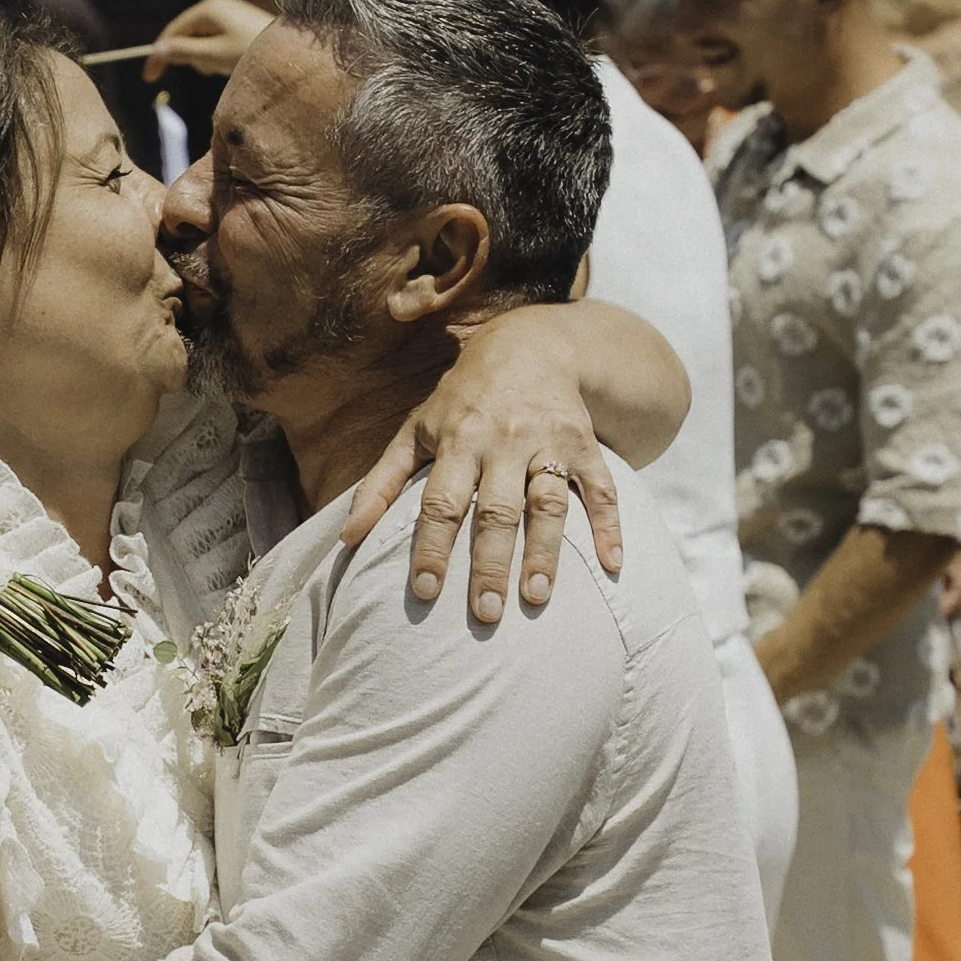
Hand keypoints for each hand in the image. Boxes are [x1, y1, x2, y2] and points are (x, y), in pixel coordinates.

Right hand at [142, 0, 270, 83]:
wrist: (290, 50)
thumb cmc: (251, 52)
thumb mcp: (213, 55)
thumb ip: (183, 52)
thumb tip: (157, 50)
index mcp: (207, 9)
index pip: (172, 32)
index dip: (159, 55)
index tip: (150, 77)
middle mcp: (215, 4)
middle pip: (186, 34)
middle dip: (191, 57)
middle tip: (211, 69)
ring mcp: (227, 10)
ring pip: (201, 39)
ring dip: (206, 57)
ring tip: (226, 65)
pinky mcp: (237, 20)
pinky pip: (216, 38)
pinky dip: (217, 53)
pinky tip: (233, 60)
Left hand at [339, 318, 623, 620]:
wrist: (529, 345)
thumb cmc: (461, 400)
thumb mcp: (416, 431)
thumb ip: (382, 483)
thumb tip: (347, 537)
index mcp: (458, 439)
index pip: (442, 502)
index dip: (433, 547)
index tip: (425, 591)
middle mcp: (504, 441)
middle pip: (497, 511)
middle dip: (490, 564)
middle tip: (484, 615)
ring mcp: (549, 442)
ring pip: (548, 503)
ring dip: (545, 552)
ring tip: (537, 598)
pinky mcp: (585, 444)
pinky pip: (601, 488)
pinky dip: (609, 525)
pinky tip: (614, 563)